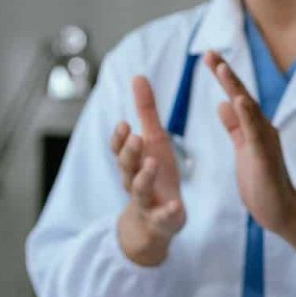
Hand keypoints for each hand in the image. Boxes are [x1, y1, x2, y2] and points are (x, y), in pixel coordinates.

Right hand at [113, 76, 186, 265]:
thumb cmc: (155, 174)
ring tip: (152, 163)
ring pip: (139, 190)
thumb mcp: (153, 141)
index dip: (119, 138)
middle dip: (129, 152)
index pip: (119, 149)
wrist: (155, 220)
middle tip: (137, 137)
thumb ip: (146, 111)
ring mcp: (146, 201)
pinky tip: (176, 206)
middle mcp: (134, 180)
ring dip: (144, 177)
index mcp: (132, 162)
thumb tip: (138, 76)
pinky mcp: (162, 219)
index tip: (125, 124)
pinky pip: (163, 216)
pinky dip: (168, 212)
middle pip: (126, 166)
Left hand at [205, 51, 295, 264]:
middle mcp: (262, 129)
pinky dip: (246, 115)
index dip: (224, 77)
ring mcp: (265, 142)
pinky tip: (237, 100)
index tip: (209, 56)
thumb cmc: (263, 184)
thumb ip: (236, 127)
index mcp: (254, 128)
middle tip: (210, 52)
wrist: (282, 213)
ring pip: (249, 109)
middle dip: (227, 74)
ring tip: (221, 67)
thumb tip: (223, 104)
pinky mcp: (264, 157)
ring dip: (235, 87)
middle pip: (242, 95)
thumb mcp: (244, 150)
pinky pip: (254, 133)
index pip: (237, 97)